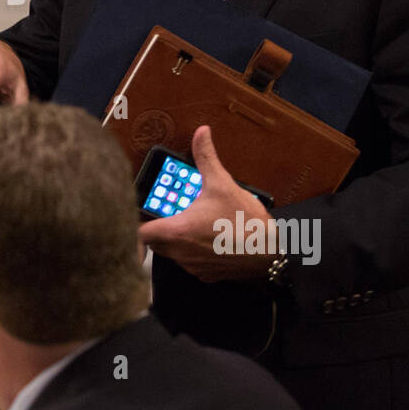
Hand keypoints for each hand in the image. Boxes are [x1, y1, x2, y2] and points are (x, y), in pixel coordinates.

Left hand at [138, 125, 274, 282]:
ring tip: (194, 223)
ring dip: (176, 241)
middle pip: (155, 243)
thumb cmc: (246, 221)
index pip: (139, 234)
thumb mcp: (223, 183)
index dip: (136, 224)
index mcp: (177, 231)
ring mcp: (193, 267)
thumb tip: (201, 133)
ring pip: (172, 254)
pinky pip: (189, 265)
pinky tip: (208, 239)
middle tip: (173, 213)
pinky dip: (193, 254)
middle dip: (159, 228)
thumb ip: (205, 157)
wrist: (272, 251)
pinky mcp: (206, 276)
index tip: (142, 214)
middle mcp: (180, 254)